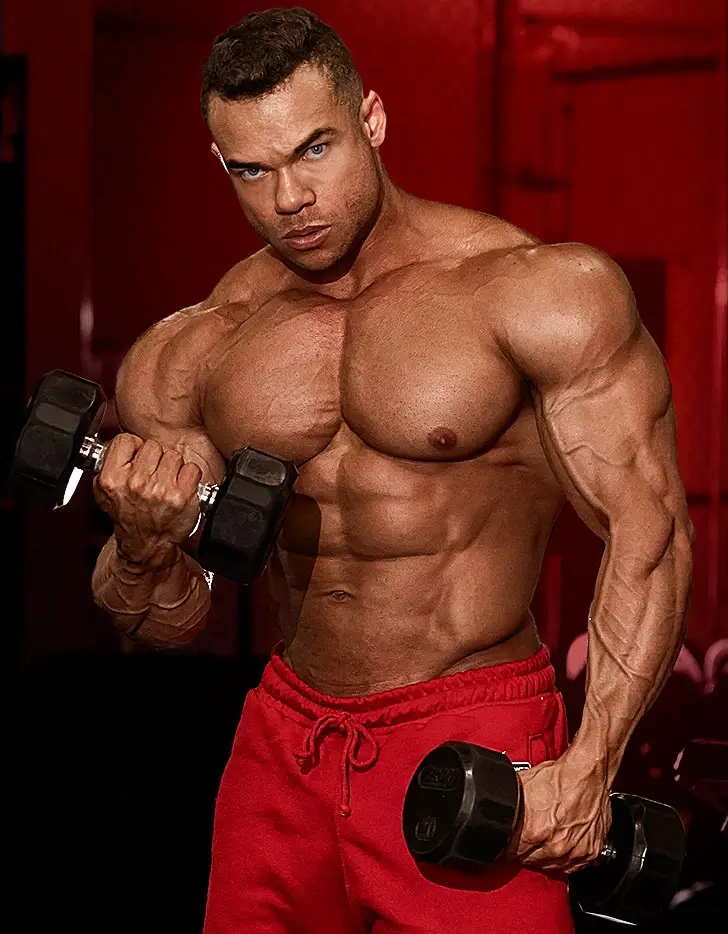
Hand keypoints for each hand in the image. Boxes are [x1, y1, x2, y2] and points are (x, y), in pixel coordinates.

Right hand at [93, 434, 202, 564]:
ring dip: (173, 467)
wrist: (147, 544)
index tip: (138, 458)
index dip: (135, 448)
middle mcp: (135, 483)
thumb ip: (109, 465)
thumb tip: (118, 444)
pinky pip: (191, 468)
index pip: (126, 440)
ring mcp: (160, 489)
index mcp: (113, 479)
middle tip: (154, 474)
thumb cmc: (129, 517)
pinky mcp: (181, 496)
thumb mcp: (105, 493)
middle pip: (153, 446)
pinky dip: (189, 476)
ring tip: (166, 481)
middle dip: (155, 458)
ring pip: (173, 455)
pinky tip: (180, 487)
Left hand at [505, 752, 611, 872]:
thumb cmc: (560, 776)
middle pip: (531, 862)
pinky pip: (573, 866)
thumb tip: (499, 812)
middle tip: (528, 839)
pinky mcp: (590, 851)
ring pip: (552, 867)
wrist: (587, 773)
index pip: (512, 854)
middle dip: (527, 851)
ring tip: (544, 841)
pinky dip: (567, 858)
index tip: (512, 841)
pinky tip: (561, 845)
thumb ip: (510, 806)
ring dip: (546, 857)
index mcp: (534, 831)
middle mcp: (555, 846)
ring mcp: (575, 851)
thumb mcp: (522, 786)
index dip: (509, 846)